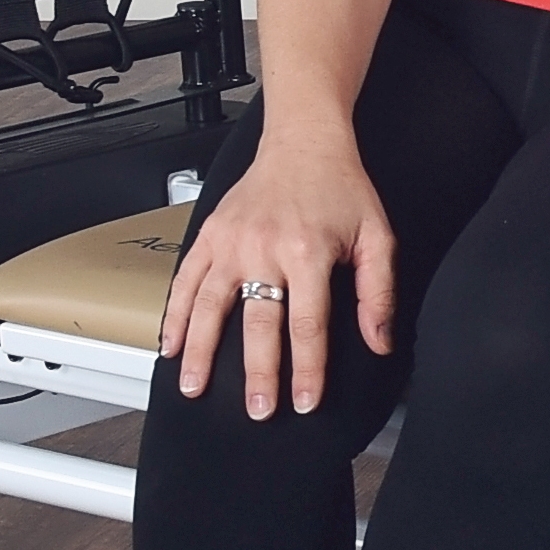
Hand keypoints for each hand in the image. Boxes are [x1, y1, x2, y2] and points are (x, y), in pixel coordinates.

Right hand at [158, 131, 396, 418]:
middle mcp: (265, 247)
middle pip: (258, 323)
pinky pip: (186, 279)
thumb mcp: (377, 236)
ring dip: (201, 350)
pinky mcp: (211, 233)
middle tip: (257, 409)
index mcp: (308, 251)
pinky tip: (170, 343)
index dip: (307, 369)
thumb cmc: (340, 187)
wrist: (304, 141)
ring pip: (211, 305)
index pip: (307, 324)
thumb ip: (377, 292)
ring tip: (194, 386)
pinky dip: (175, 313)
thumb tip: (378, 342)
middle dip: (257, 373)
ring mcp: (232, 240)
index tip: (305, 401)